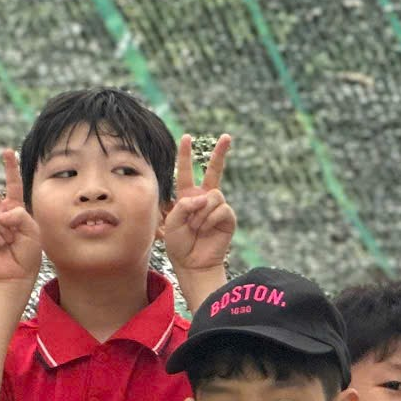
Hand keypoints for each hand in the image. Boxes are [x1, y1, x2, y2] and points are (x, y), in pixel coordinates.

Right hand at [0, 149, 42, 286]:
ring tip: (8, 241)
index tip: (7, 151)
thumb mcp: (32, 231)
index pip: (12, 184)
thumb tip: (0, 212)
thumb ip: (20, 215)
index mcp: (13, 209)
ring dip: (1, 227)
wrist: (15, 276)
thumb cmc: (26, 255)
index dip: (10, 168)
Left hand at [161, 132, 234, 280]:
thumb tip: (206, 197)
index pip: (185, 171)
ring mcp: (217, 207)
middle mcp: (204, 198)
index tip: (187, 137)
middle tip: (226, 137)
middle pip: (214, 171)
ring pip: (213, 195)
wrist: (193, 263)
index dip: (185, 155)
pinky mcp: (228, 217)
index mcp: (187, 196)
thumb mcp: (172, 222)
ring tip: (197, 227)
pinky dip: (210, 220)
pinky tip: (206, 230)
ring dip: (202, 213)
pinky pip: (220, 209)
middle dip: (220, 153)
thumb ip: (184, 205)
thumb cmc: (179, 244)